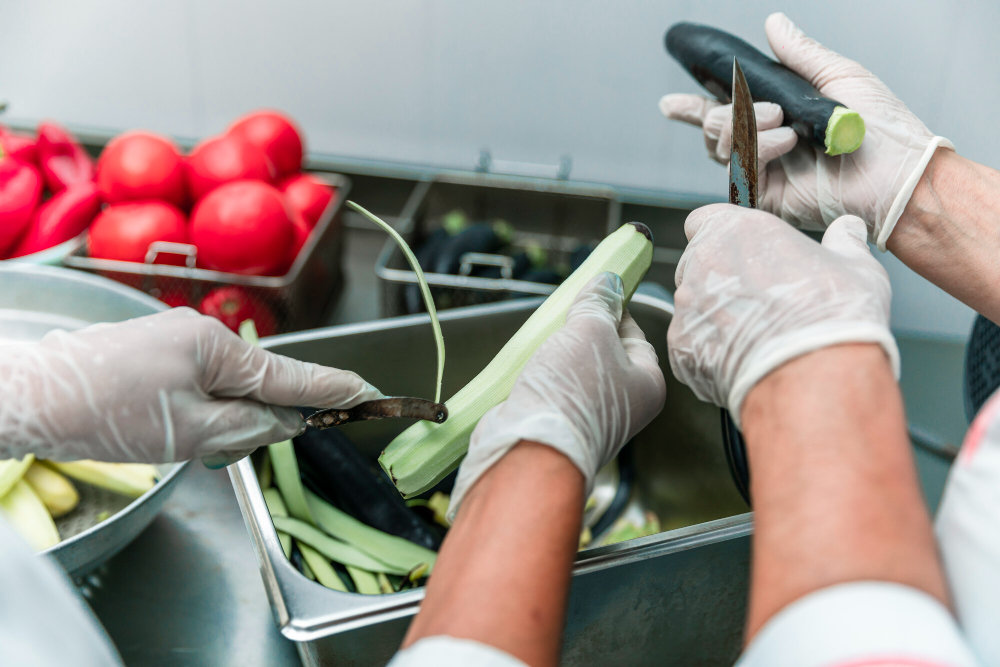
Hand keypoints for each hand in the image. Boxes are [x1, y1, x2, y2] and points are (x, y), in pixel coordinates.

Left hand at [0, 308, 381, 462]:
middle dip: (258, 418)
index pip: (292, 374)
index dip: (334, 390)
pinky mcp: (155, 349)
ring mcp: (176, 337)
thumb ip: (249, 426)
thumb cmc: (105, 414)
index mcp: (217, 347)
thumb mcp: (189, 433)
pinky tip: (173, 428)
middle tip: (227, 449)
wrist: (27, 397)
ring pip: (227, 385)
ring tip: (183, 443)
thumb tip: (286, 422)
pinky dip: (202, 409)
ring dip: (223, 418)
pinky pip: (201, 381)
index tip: (370, 393)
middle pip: (259, 381)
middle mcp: (202, 333)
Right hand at [448, 272, 665, 519]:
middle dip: (580, 333)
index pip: (636, 334)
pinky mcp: (559, 426)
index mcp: (648, 384)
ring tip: (544, 342)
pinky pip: (554, 390)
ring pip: (576, 371)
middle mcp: (625, 405)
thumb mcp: (590, 331)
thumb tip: (608, 282)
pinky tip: (529, 366)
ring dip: (557, 355)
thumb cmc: (573, 392)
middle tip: (563, 318)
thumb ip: (599, 303)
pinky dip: (542, 376)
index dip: (613, 310)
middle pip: (604, 353)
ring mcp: (591, 418)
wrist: (533, 448)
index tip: (594, 294)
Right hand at [659, 12, 952, 248]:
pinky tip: (785, 144)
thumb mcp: (839, 77)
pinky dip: (758, 151)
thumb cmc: (882, 128)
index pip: (725, 112)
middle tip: (765, 110)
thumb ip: (800, 54)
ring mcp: (765, 173)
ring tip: (782, 125)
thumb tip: (773, 22)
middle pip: (714, 129)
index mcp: (780, 118)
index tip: (671, 103)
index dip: (694, 108)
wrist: (898, 173)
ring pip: (720, 148)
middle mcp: (767, 146)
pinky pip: (739, 171)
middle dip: (724, 114)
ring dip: (744, 129)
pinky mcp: (766, 198)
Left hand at [668, 204, 898, 424]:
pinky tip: (741, 361)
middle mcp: (702, 263)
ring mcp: (686, 306)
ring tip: (752, 337)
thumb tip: (848, 229)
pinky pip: (689, 344)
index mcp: (736, 230)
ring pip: (691, 305)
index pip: (704, 221)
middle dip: (718, 279)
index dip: (720, 236)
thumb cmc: (833, 317)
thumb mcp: (856, 268)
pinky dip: (708, 351)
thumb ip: (844, 242)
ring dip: (713, 316)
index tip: (741, 253)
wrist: (813, 375)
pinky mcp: (679, 346)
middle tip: (755, 301)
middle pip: (696, 264)